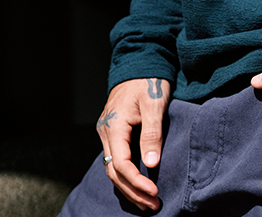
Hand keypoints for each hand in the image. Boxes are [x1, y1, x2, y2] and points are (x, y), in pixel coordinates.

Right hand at [95, 76, 170, 211]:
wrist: (140, 60)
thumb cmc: (149, 79)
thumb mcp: (154, 103)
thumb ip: (151, 133)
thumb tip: (150, 164)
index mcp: (114, 125)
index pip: (121, 165)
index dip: (137, 183)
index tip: (155, 193)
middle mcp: (106, 131)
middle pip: (115, 172)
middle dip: (133, 192)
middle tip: (154, 205)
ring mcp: (108, 131)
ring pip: (114, 168)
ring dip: (130, 187)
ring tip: (148, 201)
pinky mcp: (114, 130)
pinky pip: (116, 158)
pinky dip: (127, 175)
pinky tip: (139, 183)